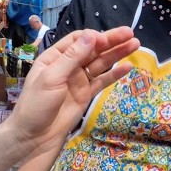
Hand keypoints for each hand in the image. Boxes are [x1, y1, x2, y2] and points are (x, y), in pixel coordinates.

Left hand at [7, 28, 138, 159]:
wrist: (34, 137)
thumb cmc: (37, 104)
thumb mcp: (52, 77)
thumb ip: (73, 57)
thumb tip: (92, 34)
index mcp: (54, 57)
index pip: (77, 40)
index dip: (93, 37)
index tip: (107, 39)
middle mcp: (68, 66)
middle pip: (92, 49)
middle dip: (111, 41)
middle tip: (130, 33)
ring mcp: (78, 80)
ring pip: (100, 63)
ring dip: (116, 54)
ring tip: (135, 44)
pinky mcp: (86, 95)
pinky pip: (102, 81)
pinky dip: (114, 74)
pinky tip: (127, 66)